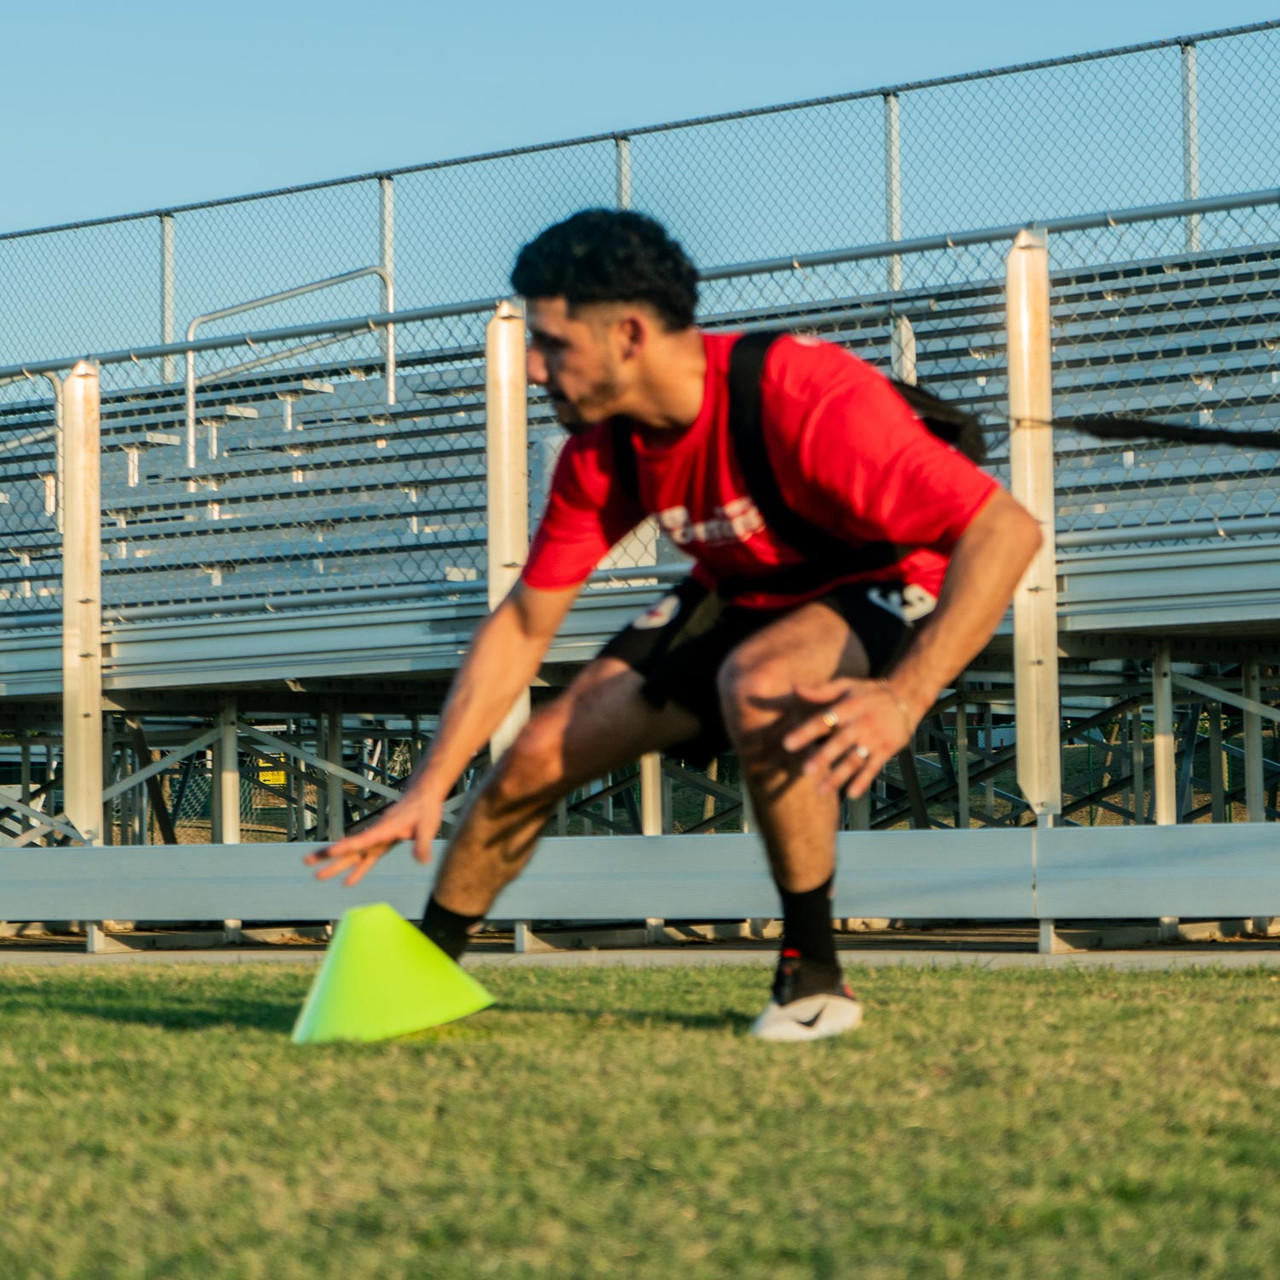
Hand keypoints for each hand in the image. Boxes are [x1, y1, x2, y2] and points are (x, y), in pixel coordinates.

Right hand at [303, 791, 443, 887]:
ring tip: (317, 874)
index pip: (363, 839)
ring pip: (353, 853)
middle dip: (328, 855)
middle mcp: (377, 833)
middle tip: (306, 862)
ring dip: (336, 863)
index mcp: (385, 828)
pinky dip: (356, 868)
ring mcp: (378, 838)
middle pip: (350, 847)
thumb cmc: (426, 808)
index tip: (332, 851)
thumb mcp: (428, 826)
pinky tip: (348, 881)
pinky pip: (366, 857)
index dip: (348, 845)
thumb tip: (422, 861)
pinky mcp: (383, 842)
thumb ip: (423, 844)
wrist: (423, 794)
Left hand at [782, 677, 916, 798]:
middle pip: (840, 742)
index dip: (806, 732)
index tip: (787, 744)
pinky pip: (874, 767)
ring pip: (855, 759)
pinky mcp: (887, 749)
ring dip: (839, 776)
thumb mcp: (846, 686)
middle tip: (805, 771)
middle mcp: (862, 723)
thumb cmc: (868, 693)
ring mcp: (876, 737)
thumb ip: (821, 690)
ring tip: (821, 791)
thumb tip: (795, 689)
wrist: (905, 698)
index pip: (824, 720)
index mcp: (849, 706)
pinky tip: (851, 794)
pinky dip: (863, 781)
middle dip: (823, 757)